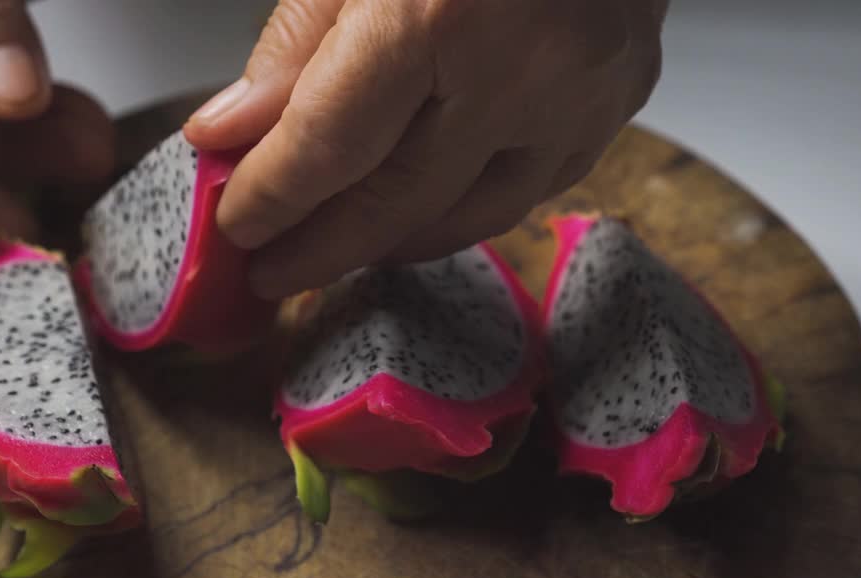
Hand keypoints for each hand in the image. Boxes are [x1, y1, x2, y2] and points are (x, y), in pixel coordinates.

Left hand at [186, 0, 665, 298]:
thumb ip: (299, 40)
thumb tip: (236, 132)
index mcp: (442, 11)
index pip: (332, 146)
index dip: (274, 198)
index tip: (240, 225)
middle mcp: (525, 67)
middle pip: (400, 200)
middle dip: (325, 247)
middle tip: (275, 269)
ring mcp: (586, 92)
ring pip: (475, 213)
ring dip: (397, 239)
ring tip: (341, 244)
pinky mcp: (625, 96)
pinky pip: (535, 184)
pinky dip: (469, 202)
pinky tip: (426, 201)